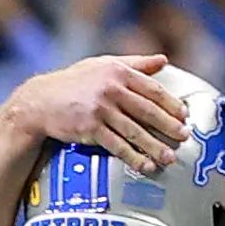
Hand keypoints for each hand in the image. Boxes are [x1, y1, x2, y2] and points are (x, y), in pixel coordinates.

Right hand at [3, 53, 192, 170]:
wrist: (40, 102)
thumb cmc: (73, 83)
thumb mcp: (103, 65)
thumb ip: (135, 63)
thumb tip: (163, 60)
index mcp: (118, 72)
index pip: (152, 89)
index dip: (171, 104)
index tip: (184, 115)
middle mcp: (111, 89)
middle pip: (148, 111)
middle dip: (168, 126)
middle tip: (184, 137)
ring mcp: (101, 110)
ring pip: (135, 131)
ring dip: (154, 146)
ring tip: (169, 157)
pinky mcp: (90, 129)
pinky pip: (117, 146)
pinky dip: (133, 157)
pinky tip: (145, 166)